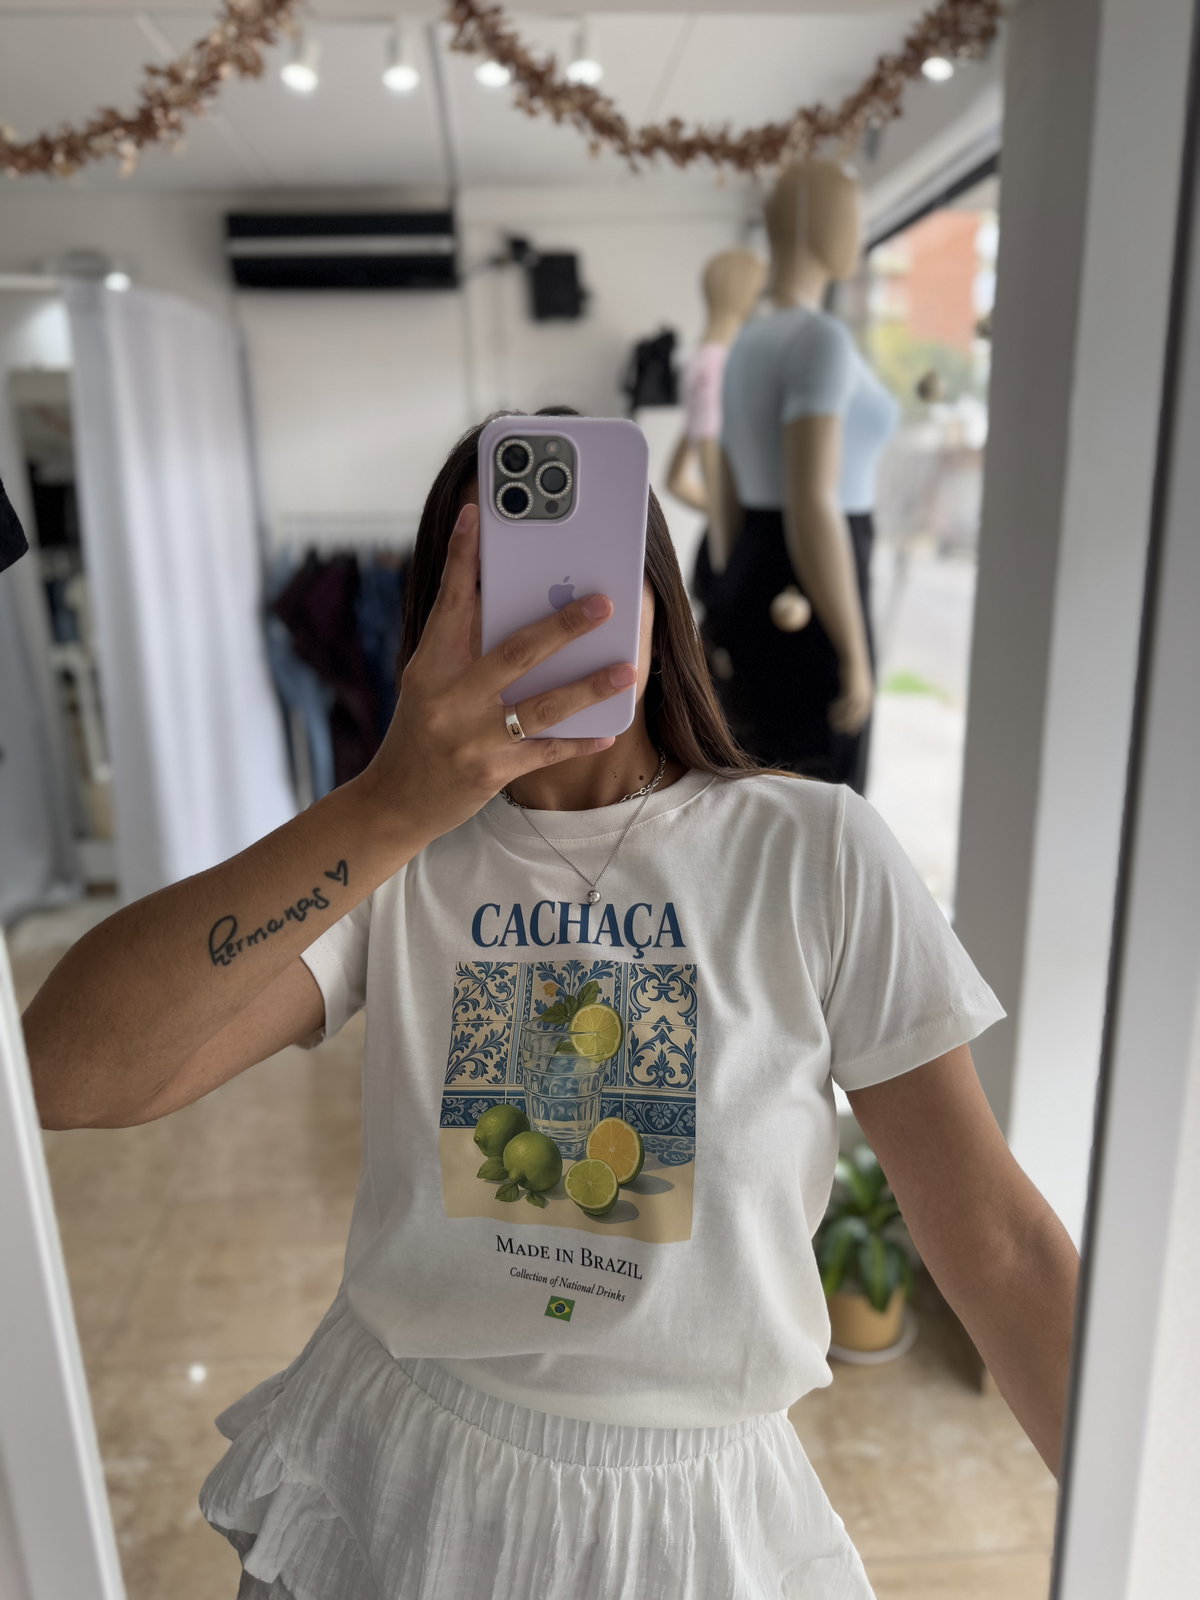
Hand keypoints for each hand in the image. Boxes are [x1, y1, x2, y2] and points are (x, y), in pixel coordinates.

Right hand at [359, 503, 632, 844]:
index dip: (463, 557)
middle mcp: (449, 697)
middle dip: (564, 626)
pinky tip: (609, 730)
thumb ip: (464, 649)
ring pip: (543, 705)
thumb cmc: (421, 732)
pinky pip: (547, 752)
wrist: (394, 801)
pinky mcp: (490, 772)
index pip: (450, 602)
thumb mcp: (429, 683)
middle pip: (515, 651)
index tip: (476, 515)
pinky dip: (579, 741)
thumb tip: (518, 607)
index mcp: (430, 665)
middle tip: (603, 603)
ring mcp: (471, 736)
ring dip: (589, 686)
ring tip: (627, 668)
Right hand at [828, 653, 873, 735]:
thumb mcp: (857, 684)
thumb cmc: (854, 671)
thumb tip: (851, 701)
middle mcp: (865, 698)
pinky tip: (830, 709)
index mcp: (868, 697)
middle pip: (856, 716)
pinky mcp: (851, 691)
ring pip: (849, 712)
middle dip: (847, 724)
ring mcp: (858, 695)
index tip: (851, 732)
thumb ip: (856, 693)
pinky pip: (843, 705)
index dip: (857, 725)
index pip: (863, 715)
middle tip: (838, 729)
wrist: (854, 660)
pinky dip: (837, 709)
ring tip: (831, 721)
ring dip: (839, 718)